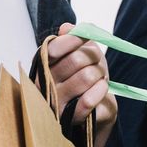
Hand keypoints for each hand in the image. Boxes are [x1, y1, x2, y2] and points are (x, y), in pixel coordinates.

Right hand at [46, 24, 116, 146]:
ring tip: (99, 76)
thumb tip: (66, 27)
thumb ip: (74, 38)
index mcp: (43, 67)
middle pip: (76, 60)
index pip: (52, 49)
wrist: (96, 108)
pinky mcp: (70, 119)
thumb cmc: (85, 77)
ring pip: (86, 77)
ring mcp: (56, 104)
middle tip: (97, 61)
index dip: (72, 40)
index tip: (85, 38)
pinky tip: (102, 87)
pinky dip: (100, 90)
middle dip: (93, 57)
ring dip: (99, 73)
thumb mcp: (81, 53)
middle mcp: (45, 86)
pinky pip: (88, 100)